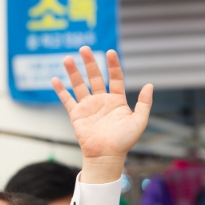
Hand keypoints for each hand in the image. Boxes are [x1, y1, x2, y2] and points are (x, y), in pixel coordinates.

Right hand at [52, 47, 153, 182]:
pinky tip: (55, 79)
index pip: (115, 77)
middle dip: (90, 62)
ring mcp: (88, 106)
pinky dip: (61, 90)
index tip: (111, 51)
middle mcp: (102, 100)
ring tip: (67, 58)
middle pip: (95, 77)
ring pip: (79, 85)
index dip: (113, 65)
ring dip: (73, 72)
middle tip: (84, 48)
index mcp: (117, 100)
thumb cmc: (124, 141)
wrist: (107, 156)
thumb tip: (149, 85)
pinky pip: (67, 100)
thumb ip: (144, 103)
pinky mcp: (77, 114)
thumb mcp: (139, 121)